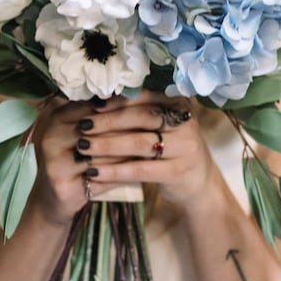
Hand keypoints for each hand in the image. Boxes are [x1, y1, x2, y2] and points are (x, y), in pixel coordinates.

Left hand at [54, 91, 217, 211]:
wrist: (198, 183)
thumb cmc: (170, 150)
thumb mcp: (161, 127)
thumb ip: (138, 114)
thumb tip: (95, 103)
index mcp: (178, 104)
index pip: (144, 97)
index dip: (116, 101)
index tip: (90, 105)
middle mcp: (185, 122)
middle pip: (141, 117)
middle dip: (108, 121)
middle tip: (82, 126)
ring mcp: (185, 147)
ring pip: (139, 143)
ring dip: (107, 145)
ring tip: (83, 147)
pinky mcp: (178, 172)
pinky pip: (140, 170)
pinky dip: (114, 171)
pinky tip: (94, 173)